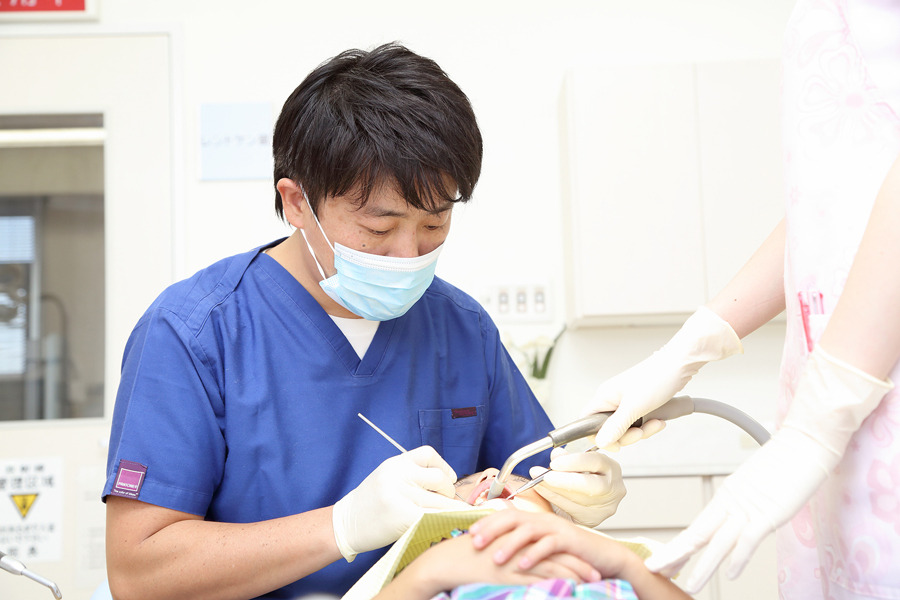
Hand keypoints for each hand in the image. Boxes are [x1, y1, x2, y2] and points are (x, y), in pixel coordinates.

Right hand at [332, 446, 468, 560]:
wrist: (344, 525)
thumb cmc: (370, 504)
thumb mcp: (387, 478)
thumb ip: (411, 475)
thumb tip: (447, 482)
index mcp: (394, 464)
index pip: (428, 454)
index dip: (443, 466)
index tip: (448, 478)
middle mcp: (397, 475)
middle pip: (439, 478)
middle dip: (449, 491)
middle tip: (446, 501)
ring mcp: (400, 495)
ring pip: (441, 500)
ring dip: (450, 509)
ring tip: (448, 515)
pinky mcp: (403, 516)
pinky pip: (434, 516)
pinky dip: (443, 521)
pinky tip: (441, 524)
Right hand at [386, 528, 600, 598]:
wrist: (450, 560)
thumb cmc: (467, 557)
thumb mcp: (492, 550)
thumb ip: (509, 552)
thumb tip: (521, 561)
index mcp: (518, 538)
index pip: (550, 545)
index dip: (569, 554)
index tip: (585, 563)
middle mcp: (522, 545)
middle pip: (558, 553)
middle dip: (580, 564)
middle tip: (598, 573)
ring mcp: (518, 558)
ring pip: (554, 565)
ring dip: (575, 575)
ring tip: (593, 582)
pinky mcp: (512, 572)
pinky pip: (540, 578)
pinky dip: (557, 583)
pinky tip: (570, 589)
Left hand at [469, 510, 631, 578]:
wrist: (603, 558)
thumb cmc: (570, 556)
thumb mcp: (543, 549)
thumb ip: (524, 546)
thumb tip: (496, 551)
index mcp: (535, 520)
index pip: (506, 515)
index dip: (487, 523)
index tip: (469, 534)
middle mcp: (543, 520)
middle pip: (513, 518)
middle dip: (492, 530)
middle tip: (475, 543)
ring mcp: (557, 528)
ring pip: (529, 530)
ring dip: (510, 544)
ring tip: (496, 558)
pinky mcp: (570, 540)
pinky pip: (550, 545)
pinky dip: (535, 554)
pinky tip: (524, 565)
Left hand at [529, 447, 625, 527]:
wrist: (585, 501)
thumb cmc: (582, 479)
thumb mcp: (575, 464)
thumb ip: (567, 458)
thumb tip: (557, 454)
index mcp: (611, 468)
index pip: (596, 461)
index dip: (574, 461)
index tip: (555, 462)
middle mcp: (614, 489)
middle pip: (592, 485)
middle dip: (564, 480)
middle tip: (545, 476)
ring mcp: (606, 507)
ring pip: (579, 500)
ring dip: (554, 491)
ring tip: (538, 483)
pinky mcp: (594, 520)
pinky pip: (572, 511)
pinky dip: (555, 500)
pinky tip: (544, 493)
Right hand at [586, 306, 741, 449]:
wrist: (679, 365)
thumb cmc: (657, 377)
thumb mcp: (634, 407)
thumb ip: (616, 426)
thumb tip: (601, 441)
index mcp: (604, 396)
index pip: (587, 422)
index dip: (599, 437)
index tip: (617, 444)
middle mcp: (612, 399)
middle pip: (609, 429)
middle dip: (628, 434)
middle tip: (641, 431)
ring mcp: (625, 401)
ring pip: (626, 427)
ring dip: (643, 430)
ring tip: (656, 421)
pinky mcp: (638, 403)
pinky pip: (638, 421)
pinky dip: (648, 424)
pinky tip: (659, 419)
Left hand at [644, 345, 892, 592]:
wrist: (806, 439)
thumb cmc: (786, 461)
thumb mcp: (758, 485)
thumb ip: (747, 503)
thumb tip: (740, 519)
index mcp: (727, 497)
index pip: (698, 528)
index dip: (679, 547)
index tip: (664, 563)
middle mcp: (732, 503)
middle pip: (698, 534)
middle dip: (675, 555)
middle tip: (656, 570)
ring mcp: (750, 508)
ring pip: (719, 542)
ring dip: (704, 566)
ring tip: (690, 585)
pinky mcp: (771, 511)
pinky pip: (749, 538)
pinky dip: (738, 557)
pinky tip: (729, 574)